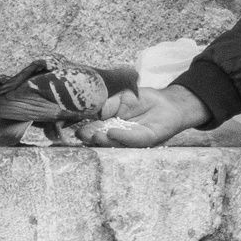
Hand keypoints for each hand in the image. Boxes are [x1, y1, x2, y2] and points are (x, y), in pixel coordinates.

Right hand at [76, 84, 208, 146]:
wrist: (168, 102)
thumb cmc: (143, 100)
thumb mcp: (120, 98)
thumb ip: (105, 104)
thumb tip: (87, 108)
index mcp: (108, 124)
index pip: (92, 127)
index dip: (82, 127)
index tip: (72, 125)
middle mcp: (118, 134)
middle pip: (101, 138)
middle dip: (90, 137)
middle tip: (82, 134)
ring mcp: (131, 138)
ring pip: (115, 142)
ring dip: (104, 140)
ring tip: (95, 135)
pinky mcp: (146, 139)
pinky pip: (133, 140)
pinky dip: (122, 137)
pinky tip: (113, 133)